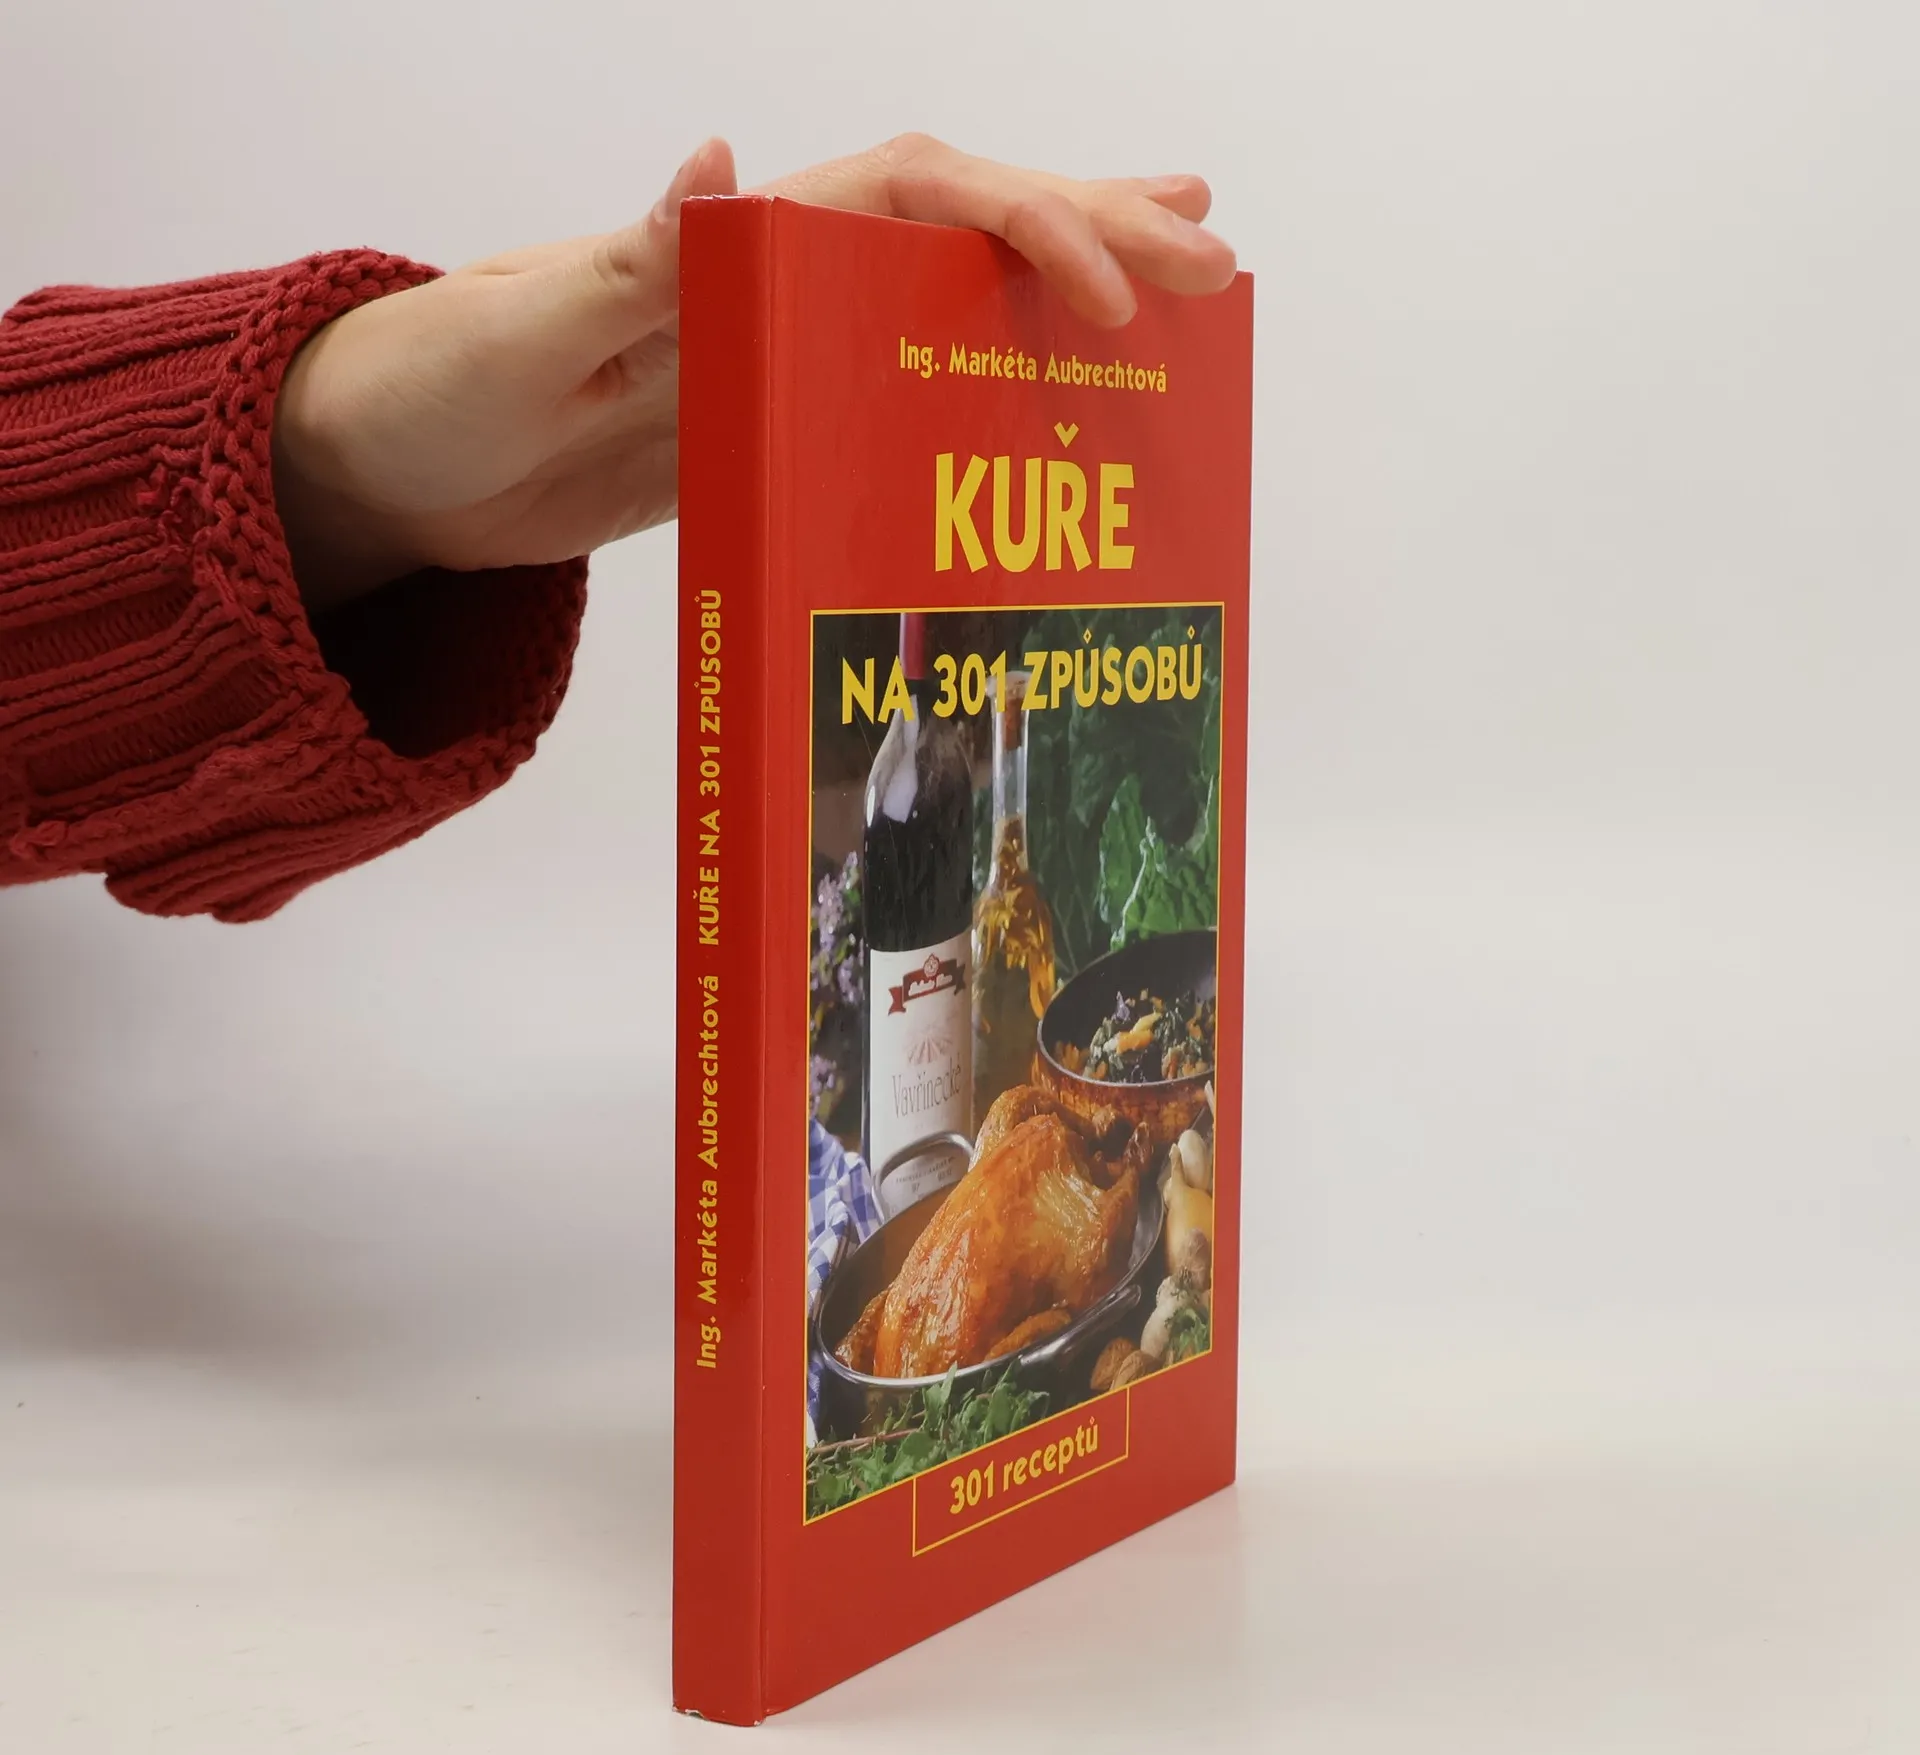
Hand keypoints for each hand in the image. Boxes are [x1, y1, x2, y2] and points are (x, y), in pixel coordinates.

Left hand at [273, 135, 1236, 610]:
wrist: (392, 465)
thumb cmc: (433, 385)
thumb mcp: (521, 331)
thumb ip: (624, 260)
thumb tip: (723, 166)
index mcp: (738, 239)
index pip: (918, 198)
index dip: (1023, 230)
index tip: (1102, 305)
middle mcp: (781, 272)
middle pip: (965, 223)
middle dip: (1092, 233)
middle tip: (1213, 257)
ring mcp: (787, 342)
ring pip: (954, 288)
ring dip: (1066, 277)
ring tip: (1178, 275)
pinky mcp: (776, 410)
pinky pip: (910, 378)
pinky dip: (991, 371)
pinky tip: (1046, 392)